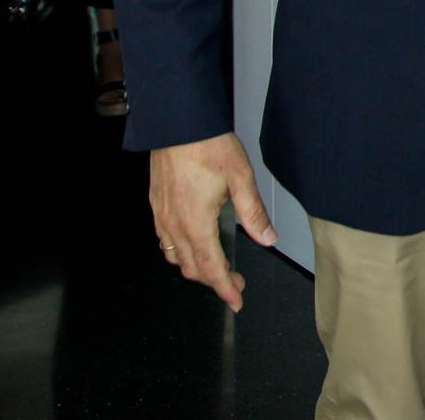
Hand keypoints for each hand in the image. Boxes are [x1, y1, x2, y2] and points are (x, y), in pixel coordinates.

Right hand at [150, 132, 278, 310]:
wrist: (179, 123)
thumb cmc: (209, 146)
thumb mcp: (241, 178)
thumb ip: (253, 213)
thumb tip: (268, 239)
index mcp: (196, 224)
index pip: (211, 269)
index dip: (225, 288)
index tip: (236, 301)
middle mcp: (174, 226)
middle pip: (192, 268)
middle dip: (214, 280)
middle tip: (236, 280)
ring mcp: (162, 216)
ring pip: (175, 256)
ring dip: (196, 267)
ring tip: (216, 264)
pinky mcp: (156, 205)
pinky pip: (165, 240)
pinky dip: (180, 250)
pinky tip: (193, 242)